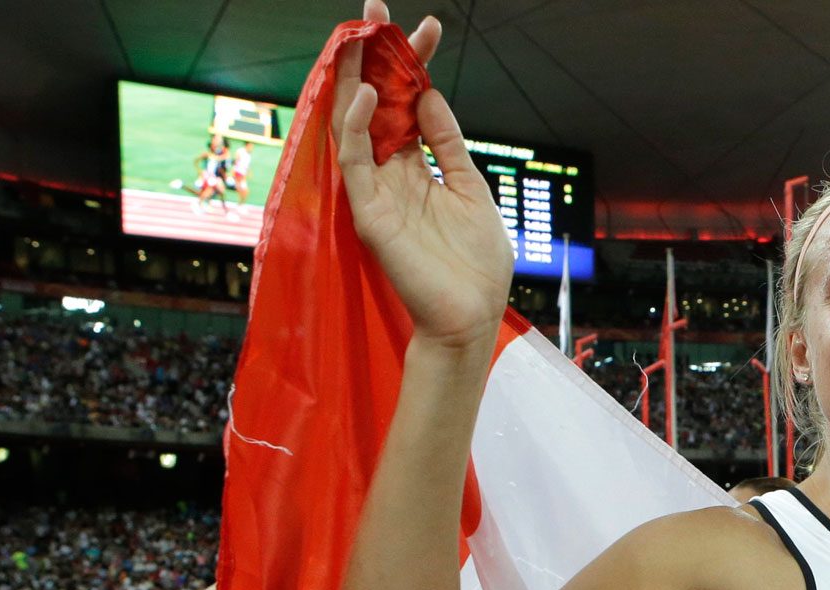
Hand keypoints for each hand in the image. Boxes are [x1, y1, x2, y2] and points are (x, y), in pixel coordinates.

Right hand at [335, 0, 513, 349]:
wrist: (470, 318)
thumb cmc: (474, 265)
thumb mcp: (470, 190)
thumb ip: (448, 144)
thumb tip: (430, 95)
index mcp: (417, 168)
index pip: (408, 104)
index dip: (414, 65)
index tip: (428, 26)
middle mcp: (391, 174)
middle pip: (376, 104)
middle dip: (374, 57)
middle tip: (376, 8)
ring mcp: (376, 192)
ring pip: (354, 124)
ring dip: (355, 78)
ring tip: (362, 36)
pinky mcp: (368, 214)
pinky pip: (354, 161)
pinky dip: (356, 126)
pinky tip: (368, 93)